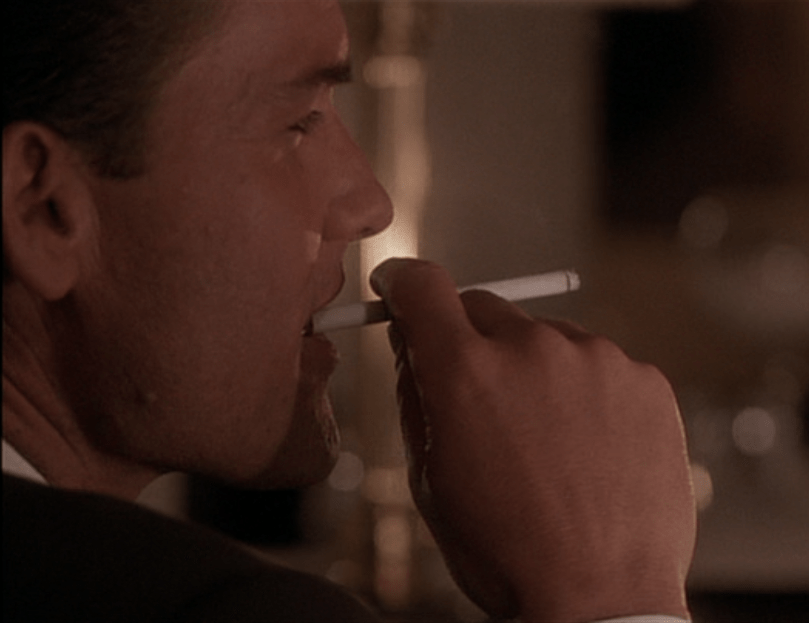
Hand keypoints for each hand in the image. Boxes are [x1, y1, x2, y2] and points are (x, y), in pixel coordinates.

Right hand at [370, 258, 695, 622]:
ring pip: (543, 336)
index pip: (422, 285)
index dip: (405, 283)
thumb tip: (411, 343)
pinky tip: (586, 444)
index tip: (403, 288)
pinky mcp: (644, 378)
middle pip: (482, 307)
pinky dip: (583, 390)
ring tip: (545, 439)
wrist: (603, 598)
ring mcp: (595, 358)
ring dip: (532, 369)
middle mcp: (532, 347)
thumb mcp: (430, 479)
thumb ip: (415, 395)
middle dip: (470, 342)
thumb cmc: (508, 550)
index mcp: (465, 371)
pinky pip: (596, 363)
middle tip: (481, 396)